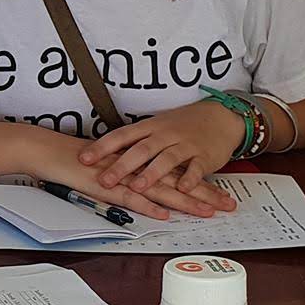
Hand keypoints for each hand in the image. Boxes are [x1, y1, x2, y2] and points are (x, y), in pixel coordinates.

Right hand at [22, 127, 233, 219]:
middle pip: (177, 182)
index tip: (223, 193)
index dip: (201, 183)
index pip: (177, 173)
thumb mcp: (114, 166)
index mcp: (141, 161)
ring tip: (209, 212)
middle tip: (229, 205)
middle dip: (205, 194)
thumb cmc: (80, 159)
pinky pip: (130, 198)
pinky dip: (148, 206)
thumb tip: (150, 187)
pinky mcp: (106, 187)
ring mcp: (123, 177)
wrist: (53, 152)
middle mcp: (137, 167)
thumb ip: (133, 176)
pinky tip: (165, 213)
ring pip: (160, 190)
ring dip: (186, 202)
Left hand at [78, 103, 242, 212]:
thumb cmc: (183, 124)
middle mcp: (166, 135)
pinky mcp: (204, 156)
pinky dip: (190, 178)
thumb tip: (104, 152)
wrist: (220, 116)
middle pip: (141, 149)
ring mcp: (185, 145)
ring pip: (167, 159)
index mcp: (150, 127)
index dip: (102, 147)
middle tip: (105, 179)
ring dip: (152, 173)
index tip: (84, 158)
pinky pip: (196, 168)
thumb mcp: (156, 127)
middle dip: (122, 165)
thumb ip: (134, 141)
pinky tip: (182, 188)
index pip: (122, 135)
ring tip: (138, 187)